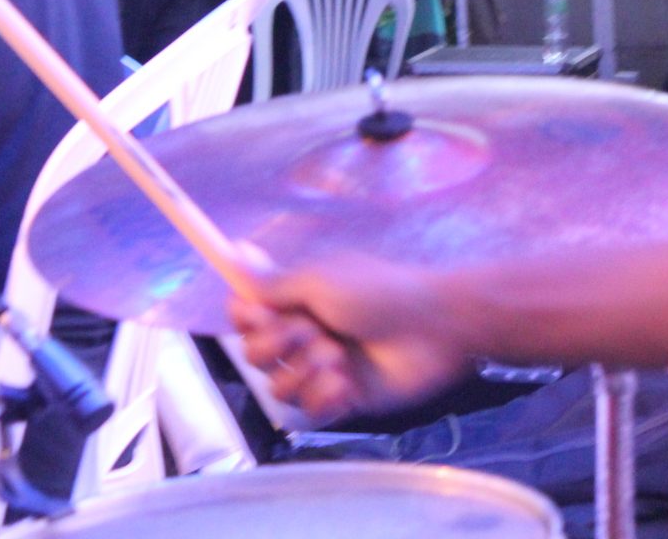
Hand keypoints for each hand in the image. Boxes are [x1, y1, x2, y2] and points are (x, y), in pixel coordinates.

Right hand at [229, 255, 472, 423]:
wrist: (433, 326)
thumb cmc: (379, 292)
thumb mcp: (321, 278)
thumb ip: (273, 282)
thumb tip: (234, 255)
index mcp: (298, 301)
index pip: (247, 316)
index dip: (245, 319)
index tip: (259, 314)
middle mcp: (304, 335)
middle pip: (254, 355)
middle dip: (277, 346)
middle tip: (312, 332)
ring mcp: (322, 370)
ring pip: (278, 388)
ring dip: (304, 372)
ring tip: (337, 358)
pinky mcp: (342, 400)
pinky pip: (309, 411)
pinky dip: (324, 397)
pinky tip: (347, 384)